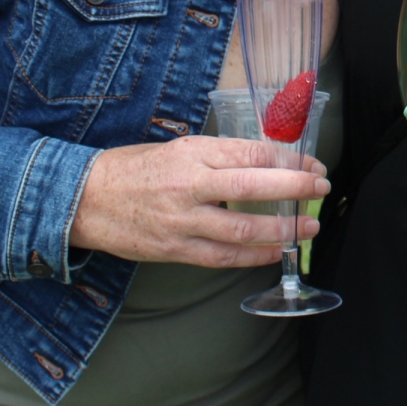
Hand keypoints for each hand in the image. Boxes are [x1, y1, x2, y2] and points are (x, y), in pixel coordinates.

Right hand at [69, 135, 330, 267]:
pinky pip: (222, 257)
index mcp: (191, 153)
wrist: (85, 199)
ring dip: (281, 230)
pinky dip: (252, 257)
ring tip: (308, 228)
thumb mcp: (176, 148)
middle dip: (294, 188)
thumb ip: (217, 156)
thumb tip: (265, 162)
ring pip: (241, 229)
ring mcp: (181, 221)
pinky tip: (275, 253)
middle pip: (252, 186)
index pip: (250, 154)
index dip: (287, 160)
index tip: (312, 164)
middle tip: (322, 188)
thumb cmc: (133, 168)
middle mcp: (188, 186)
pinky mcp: (174, 250)